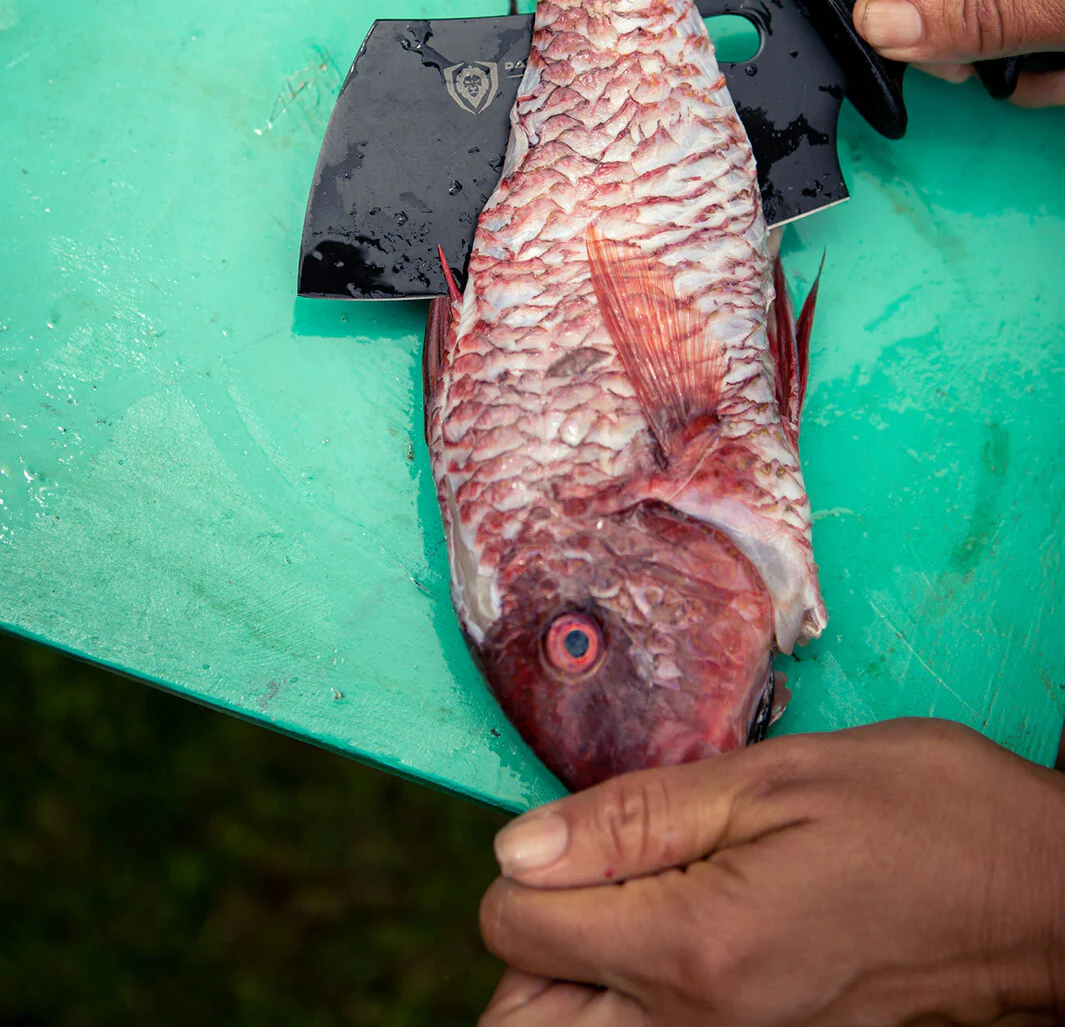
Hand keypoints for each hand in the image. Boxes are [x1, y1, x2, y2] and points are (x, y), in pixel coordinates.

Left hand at [478, 719, 1064, 1024]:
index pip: (516, 928)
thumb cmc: (920, 814)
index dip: (526, 864)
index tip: (579, 828)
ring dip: (575, 980)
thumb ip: (634, 818)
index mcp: (694, 947)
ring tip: (632, 903)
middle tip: (591, 873)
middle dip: (533, 943)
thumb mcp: (774, 779)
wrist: (1036, 894)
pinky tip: (677, 939)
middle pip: (527, 1022)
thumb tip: (518, 848)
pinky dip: (631, 1002)